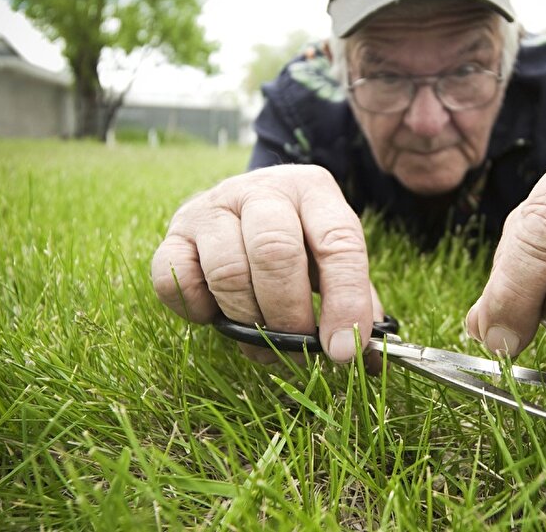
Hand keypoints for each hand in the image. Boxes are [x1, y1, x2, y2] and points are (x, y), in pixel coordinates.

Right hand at [151, 164, 380, 362]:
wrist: (244, 202)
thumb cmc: (298, 241)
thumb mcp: (331, 257)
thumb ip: (356, 299)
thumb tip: (370, 355)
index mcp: (313, 190)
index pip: (338, 240)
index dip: (345, 300)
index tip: (344, 349)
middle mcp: (262, 189)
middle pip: (275, 252)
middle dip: (289, 314)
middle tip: (297, 346)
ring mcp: (212, 206)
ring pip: (226, 271)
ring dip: (247, 319)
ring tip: (261, 338)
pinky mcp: (174, 232)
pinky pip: (176, 279)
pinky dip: (197, 309)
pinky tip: (216, 314)